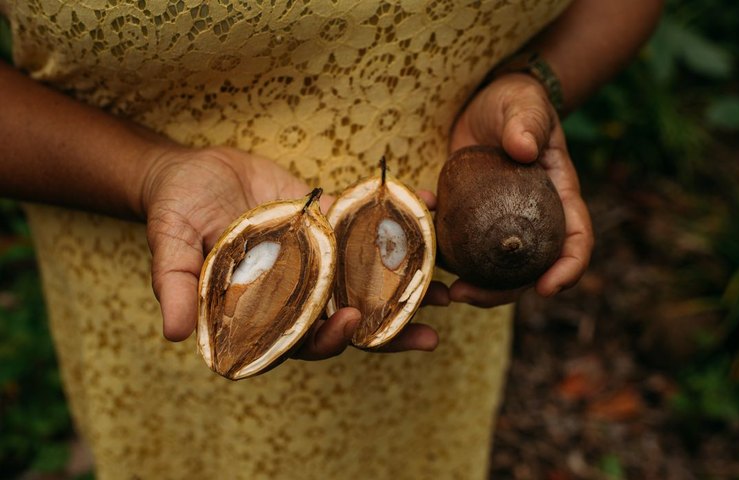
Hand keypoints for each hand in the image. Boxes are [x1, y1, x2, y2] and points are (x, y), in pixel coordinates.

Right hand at [140, 145, 438, 356]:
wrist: (193, 169)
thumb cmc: (174, 211)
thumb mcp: (171, 246)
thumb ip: (177, 287)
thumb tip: (174, 334)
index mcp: (262, 309)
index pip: (299, 338)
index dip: (326, 339)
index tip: (350, 324)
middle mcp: (297, 290)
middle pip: (346, 318)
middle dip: (388, 329)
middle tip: (430, 331)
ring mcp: (319, 258)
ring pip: (366, 279)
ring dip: (407, 286)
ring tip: (449, 288)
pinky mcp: (330, 223)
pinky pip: (365, 228)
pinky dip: (399, 222)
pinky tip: (432, 210)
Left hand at [447, 73, 593, 306]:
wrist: (485, 105)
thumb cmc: (516, 103)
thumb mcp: (525, 106)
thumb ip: (527, 123)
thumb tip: (523, 149)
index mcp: (559, 197)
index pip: (575, 239)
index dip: (567, 268)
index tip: (547, 288)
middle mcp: (533, 220)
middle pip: (527, 269)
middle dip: (501, 293)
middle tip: (465, 295)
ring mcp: (500, 225)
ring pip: (492, 269)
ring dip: (469, 285)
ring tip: (443, 290)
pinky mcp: (471, 220)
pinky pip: (459, 245)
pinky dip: (441, 250)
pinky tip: (420, 240)